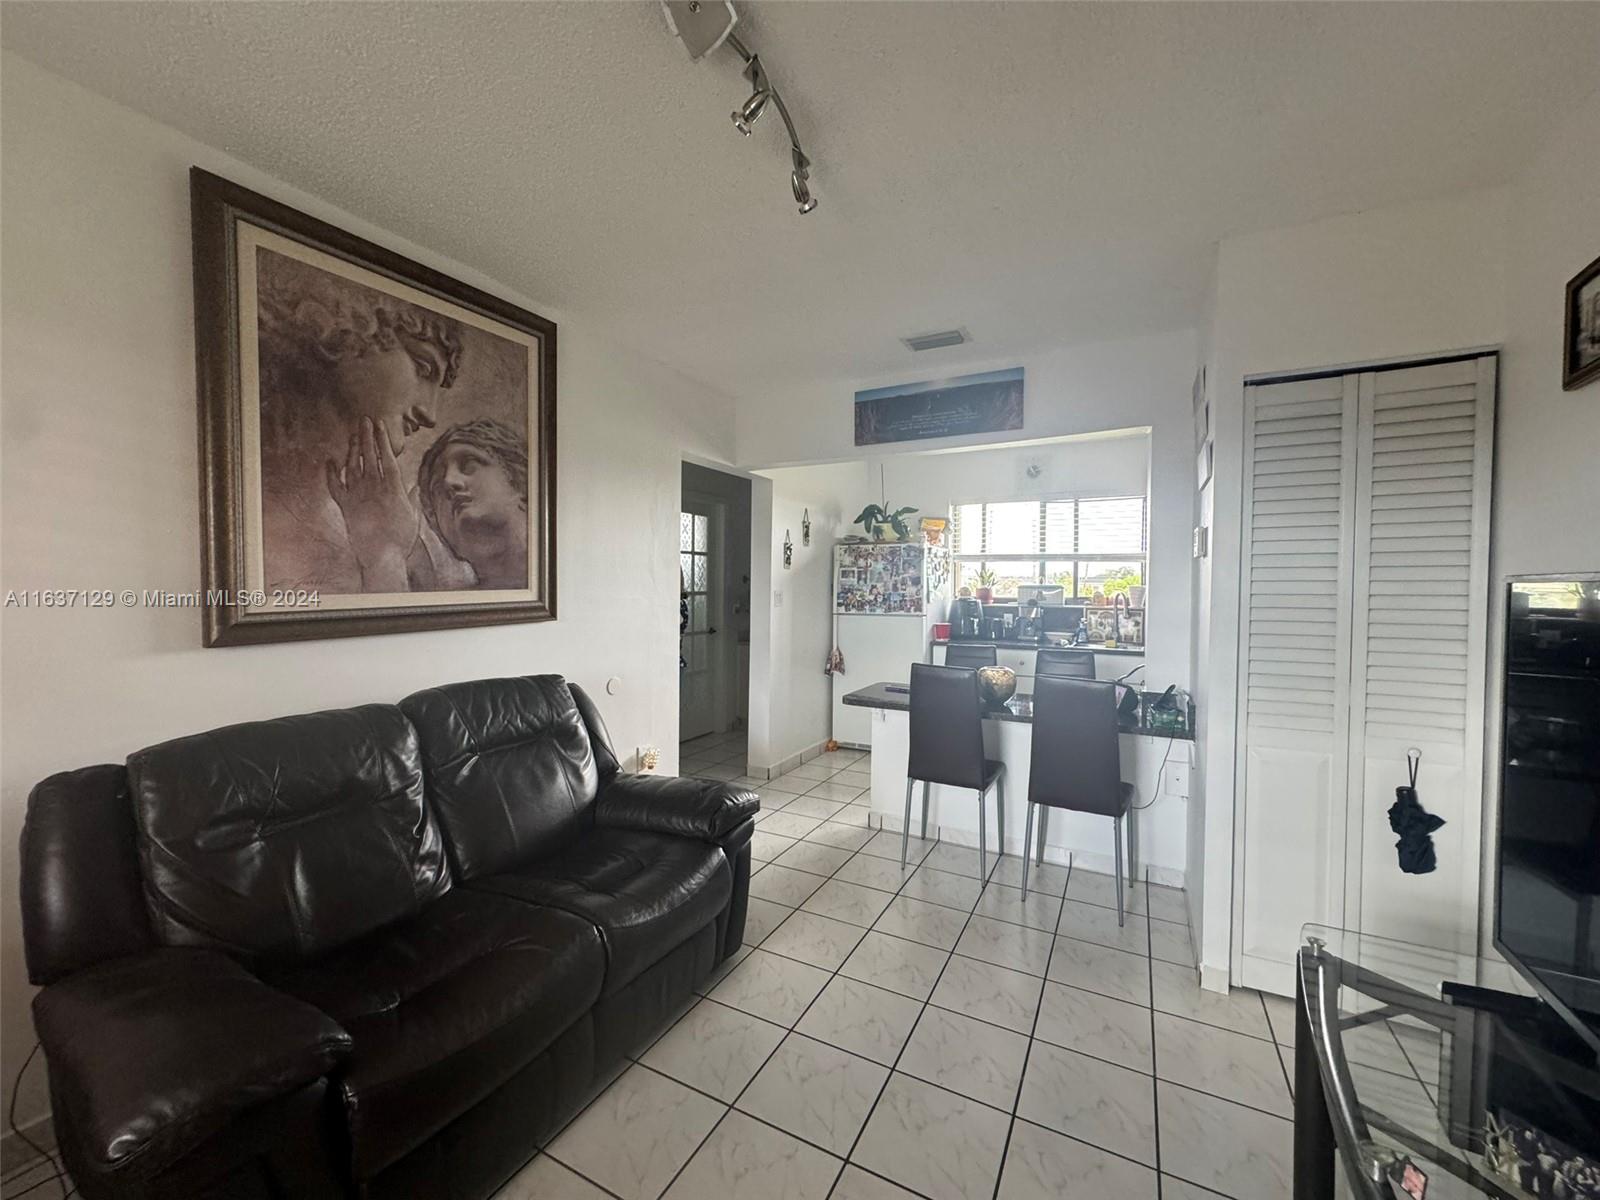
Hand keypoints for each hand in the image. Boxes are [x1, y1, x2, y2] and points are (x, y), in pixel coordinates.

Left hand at [325, 417, 418, 591]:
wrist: (381, 555)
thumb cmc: (401, 538)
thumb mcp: (412, 515)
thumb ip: (409, 497)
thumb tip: (413, 487)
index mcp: (392, 487)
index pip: (387, 457)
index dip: (383, 439)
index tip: (380, 425)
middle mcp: (373, 486)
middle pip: (369, 455)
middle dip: (367, 436)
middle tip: (364, 420)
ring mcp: (357, 495)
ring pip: (353, 465)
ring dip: (353, 448)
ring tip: (353, 435)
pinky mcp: (345, 505)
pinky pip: (335, 485)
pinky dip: (332, 473)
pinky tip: (331, 462)